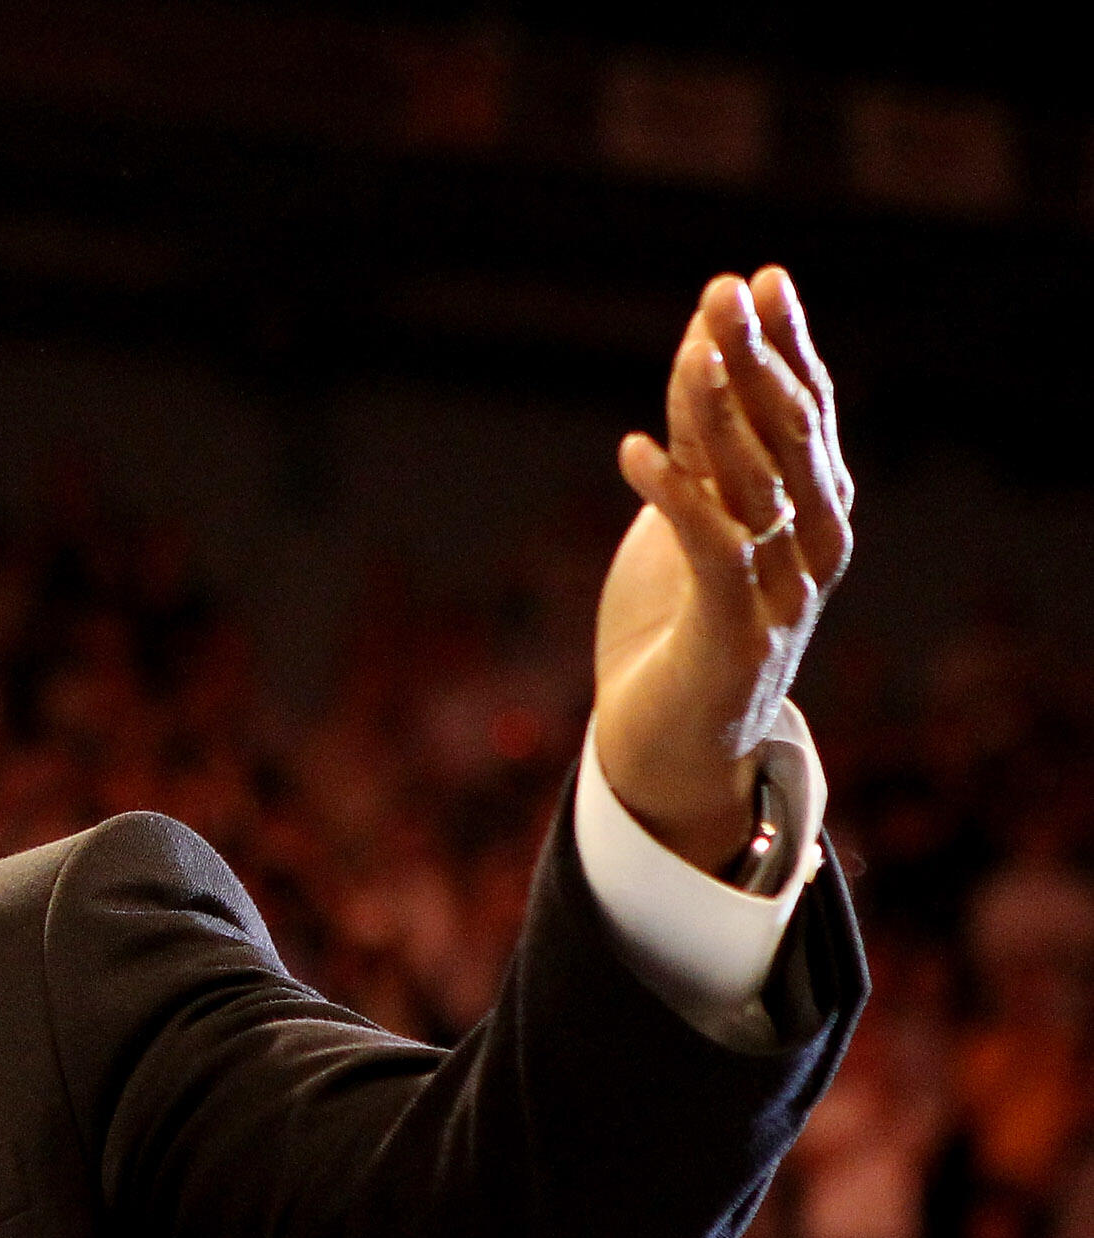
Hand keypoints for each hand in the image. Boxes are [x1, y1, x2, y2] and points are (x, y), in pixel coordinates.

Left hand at [592, 267, 852, 870]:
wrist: (671, 753)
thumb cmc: (681, 630)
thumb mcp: (693, 520)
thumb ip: (705, 447)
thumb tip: (699, 349)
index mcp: (809, 517)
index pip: (807, 414)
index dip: (789, 345)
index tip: (761, 278)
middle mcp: (809, 551)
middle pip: (794, 439)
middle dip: (763, 360)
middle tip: (731, 290)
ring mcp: (778, 596)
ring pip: (758, 489)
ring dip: (723, 416)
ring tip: (692, 350)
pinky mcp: (731, 640)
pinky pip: (710, 557)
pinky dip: (675, 500)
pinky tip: (635, 449)